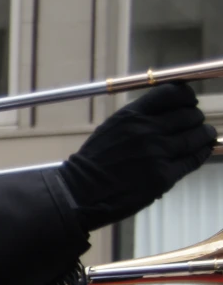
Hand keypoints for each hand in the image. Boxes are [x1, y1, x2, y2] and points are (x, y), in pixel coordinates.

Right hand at [57, 83, 216, 230]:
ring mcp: (157, 153)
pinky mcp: (164, 176)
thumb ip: (139, 117)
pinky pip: (193, 160)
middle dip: (195, 118)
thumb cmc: (95, 161)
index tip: (189, 102)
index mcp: (132, 115)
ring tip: (204, 136)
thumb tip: (168, 110)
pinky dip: (201, 153)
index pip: (173, 93)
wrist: (80, 190)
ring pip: (197, 136)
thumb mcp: (112, 127)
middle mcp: (147, 130)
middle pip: (190, 115)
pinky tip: (201, 150)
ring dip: (204, 134)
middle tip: (194, 123)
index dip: (187, 97)